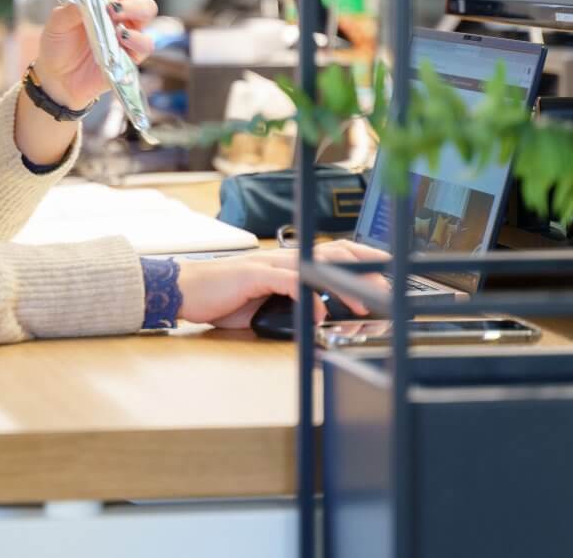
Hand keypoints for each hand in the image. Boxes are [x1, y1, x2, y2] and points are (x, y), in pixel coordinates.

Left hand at [34, 0, 156, 108]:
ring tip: (112, 12)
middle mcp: (120, 5)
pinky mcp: (132, 53)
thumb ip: (70, 8)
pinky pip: (147, 42)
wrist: (57, 78)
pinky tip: (119, 37)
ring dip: (132, 6)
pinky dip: (136, 38)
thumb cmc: (58, 44)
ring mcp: (129, 28)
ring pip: (148, 7)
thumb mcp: (56, 23)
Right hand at [176, 241, 390, 329]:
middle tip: (385, 290)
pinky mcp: (254, 275)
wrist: (186, 289)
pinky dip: (307, 299)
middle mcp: (282, 258)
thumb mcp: (264, 302)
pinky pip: (288, 284)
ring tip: (362, 304)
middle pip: (333, 254)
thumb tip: (318, 320)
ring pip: (315, 267)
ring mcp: (269, 264)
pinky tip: (318, 316)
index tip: (386, 272)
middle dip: (363, 269)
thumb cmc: (222, 297)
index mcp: (287, 262)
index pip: (332, 252)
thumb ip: (290, 306)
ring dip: (342, 285)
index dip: (361, 258)